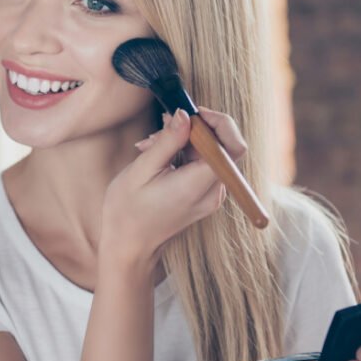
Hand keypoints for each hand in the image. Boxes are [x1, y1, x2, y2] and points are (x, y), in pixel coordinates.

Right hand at [100, 107, 246, 265]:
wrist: (129, 246)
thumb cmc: (128, 212)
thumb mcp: (141, 170)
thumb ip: (168, 141)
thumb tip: (186, 115)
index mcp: (198, 185)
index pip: (232, 146)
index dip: (219, 123)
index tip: (192, 114)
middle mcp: (213, 192)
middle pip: (221, 146)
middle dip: (193, 129)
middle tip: (161, 128)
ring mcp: (211, 196)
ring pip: (210, 153)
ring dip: (184, 142)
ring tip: (151, 146)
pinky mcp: (204, 196)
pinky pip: (202, 165)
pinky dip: (184, 154)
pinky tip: (159, 157)